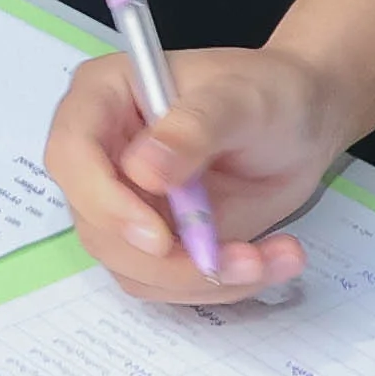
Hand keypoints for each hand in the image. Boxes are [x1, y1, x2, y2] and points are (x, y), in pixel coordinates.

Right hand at [47, 40, 352, 304]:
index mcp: (103, 97)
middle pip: (98, 226)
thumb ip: (194, 129)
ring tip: (269, 259)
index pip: (72, 154)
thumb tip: (142, 171)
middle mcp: (102, 155)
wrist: (302, 123)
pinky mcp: (154, 239)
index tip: (159, 238)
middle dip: (168, 260)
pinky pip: (165, 281)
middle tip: (243, 260)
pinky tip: (267, 261)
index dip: (103, 202)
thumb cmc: (269, 91)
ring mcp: (125, 202)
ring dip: (200, 278)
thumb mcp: (241, 100)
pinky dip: (216, 284)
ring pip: (131, 266)